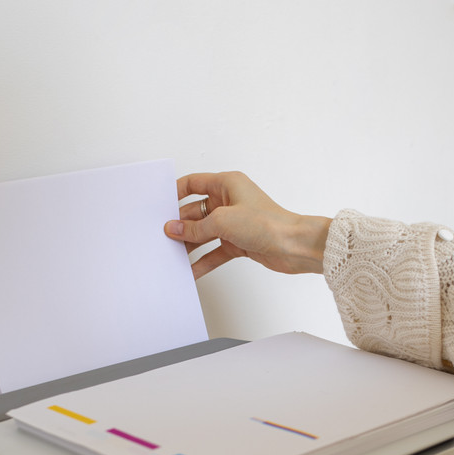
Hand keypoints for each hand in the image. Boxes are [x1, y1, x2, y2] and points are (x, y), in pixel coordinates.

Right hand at [165, 171, 331, 278]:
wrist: (294, 246)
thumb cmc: (268, 223)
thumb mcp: (223, 222)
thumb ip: (195, 228)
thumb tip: (173, 229)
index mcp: (227, 184)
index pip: (193, 183)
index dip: (174, 192)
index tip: (158, 205)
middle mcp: (229, 201)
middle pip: (195, 212)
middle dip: (180, 225)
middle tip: (161, 237)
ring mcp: (234, 223)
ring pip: (204, 233)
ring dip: (189, 244)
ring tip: (171, 256)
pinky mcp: (239, 242)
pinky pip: (215, 251)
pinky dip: (204, 260)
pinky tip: (191, 270)